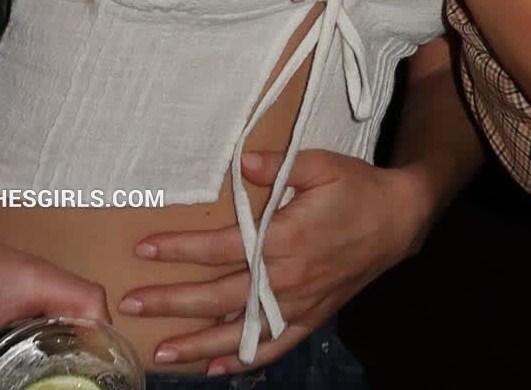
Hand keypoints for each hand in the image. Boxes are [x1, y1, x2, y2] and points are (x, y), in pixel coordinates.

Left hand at [122, 150, 426, 373]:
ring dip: (197, 344)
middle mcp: (285, 277)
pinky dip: (244, 360)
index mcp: (284, 238)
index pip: (220, 248)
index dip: (180, 250)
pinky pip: (274, 346)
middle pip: (218, 297)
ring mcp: (298, 303)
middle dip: (171, 301)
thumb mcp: (322, 164)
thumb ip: (279, 164)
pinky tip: (218, 368)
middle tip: (132, 305)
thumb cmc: (357, 188)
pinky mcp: (311, 316)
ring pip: (240, 331)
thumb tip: (242, 163)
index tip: (145, 249)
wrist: (398, 221)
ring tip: (160, 352)